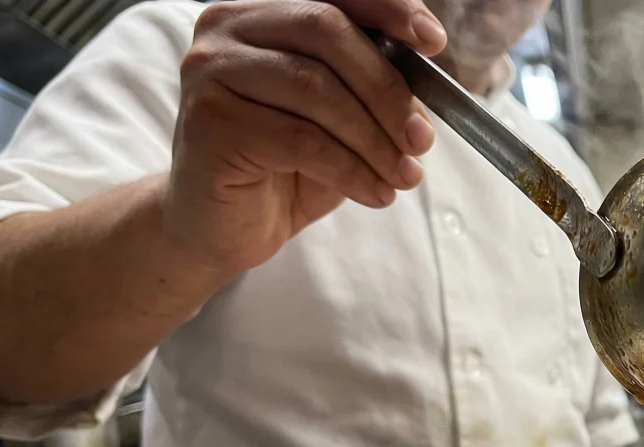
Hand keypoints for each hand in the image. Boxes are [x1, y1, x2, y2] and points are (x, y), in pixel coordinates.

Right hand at [162, 0, 446, 272]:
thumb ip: (370, 93)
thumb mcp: (339, 122)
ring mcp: (210, 71)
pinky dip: (351, 169)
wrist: (221, 228)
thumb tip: (422, 98)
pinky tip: (375, 193)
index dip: (388, 10)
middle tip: (422, 139)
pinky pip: (301, 139)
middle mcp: (226, 29)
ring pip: (316, 89)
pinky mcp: (210, 122)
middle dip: (386, 89)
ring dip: (374, 139)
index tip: (433, 42)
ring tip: (403, 176)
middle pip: (326, 32)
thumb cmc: (283, 168)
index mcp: (261, 14)